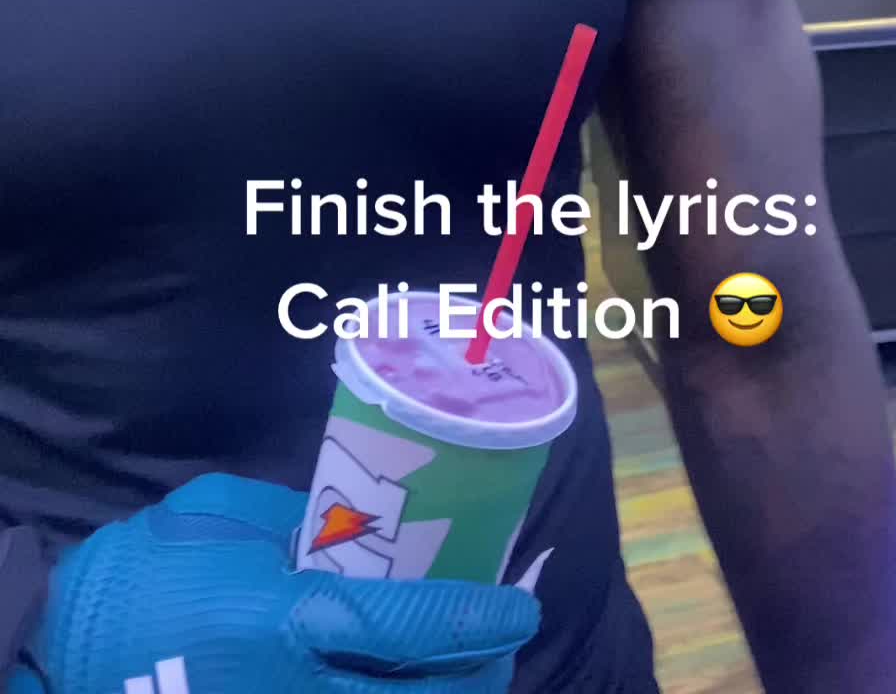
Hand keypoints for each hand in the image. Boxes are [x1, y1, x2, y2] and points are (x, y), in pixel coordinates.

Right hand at [13, 474, 538, 692]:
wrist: (72, 652)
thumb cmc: (149, 570)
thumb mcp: (230, 520)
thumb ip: (302, 531)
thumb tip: (355, 536)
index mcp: (294, 622)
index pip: (418, 628)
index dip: (482, 618)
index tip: (521, 605)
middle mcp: (305, 693)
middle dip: (480, 676)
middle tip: (501, 641)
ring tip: (468, 674)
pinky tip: (409, 691)